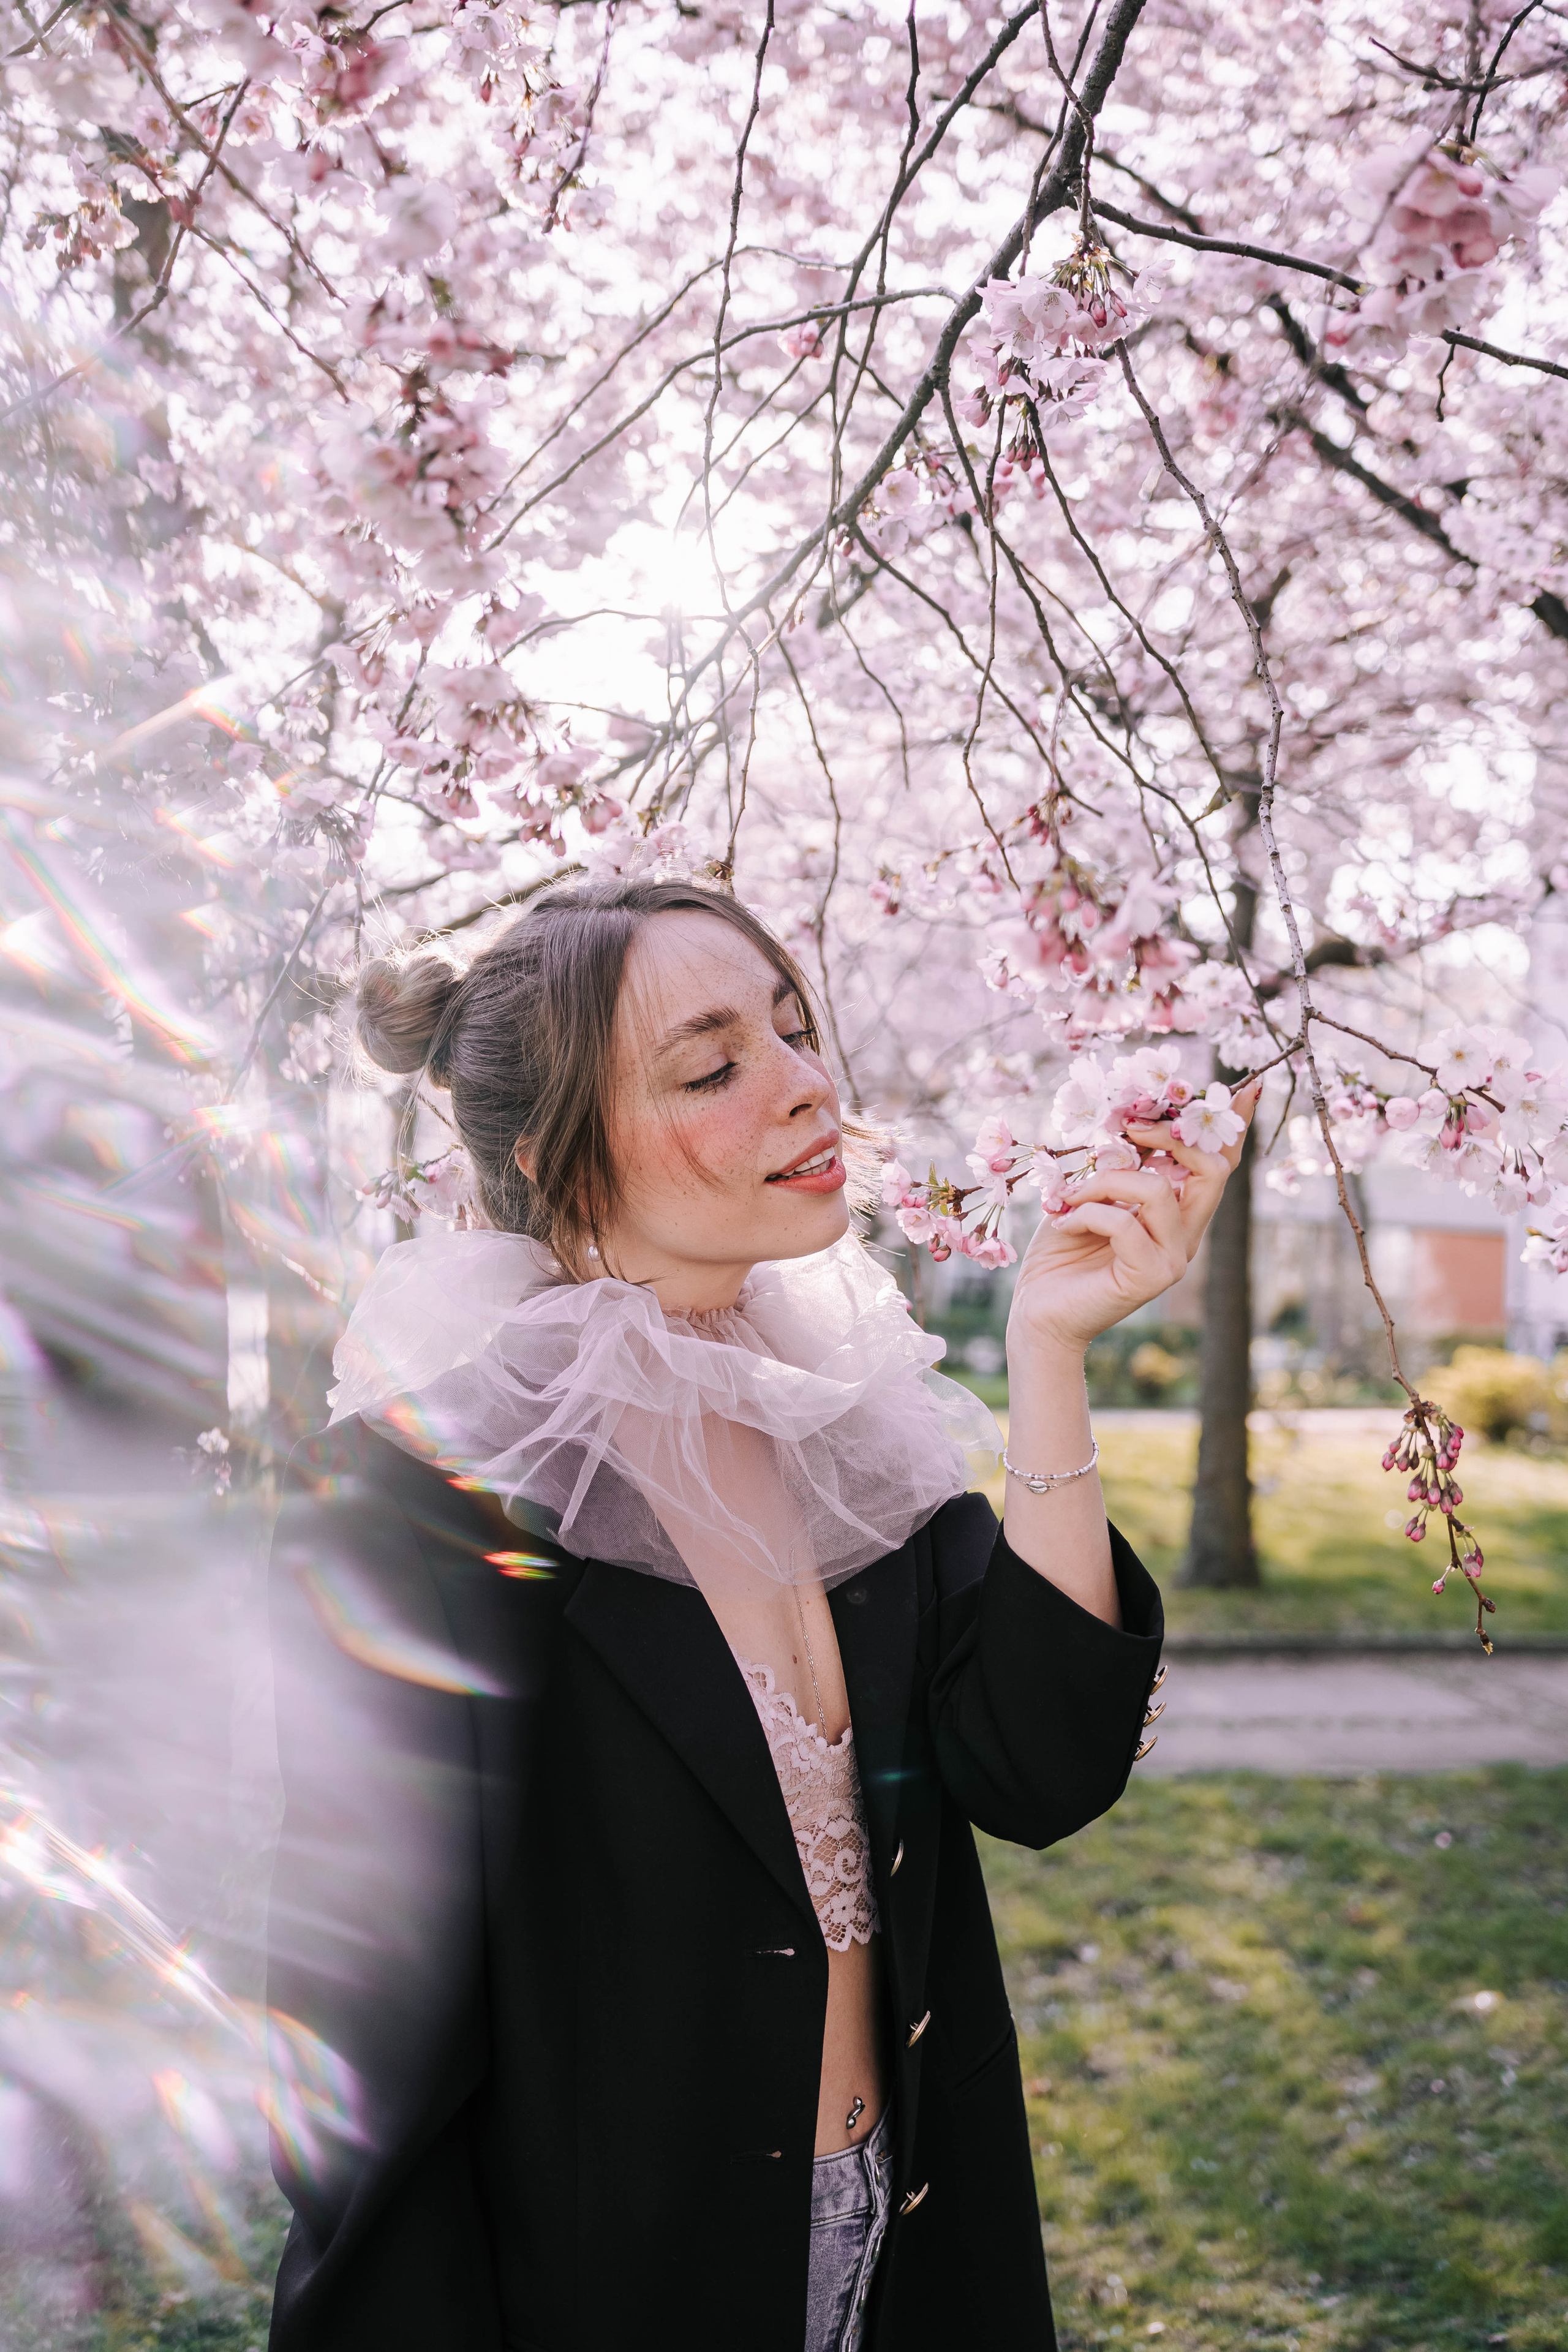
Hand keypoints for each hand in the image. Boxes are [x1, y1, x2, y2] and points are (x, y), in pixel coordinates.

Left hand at [1007, 1080, 1259, 1364]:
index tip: (1247, 1087)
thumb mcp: (1086, 1194)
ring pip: (1159, 1190)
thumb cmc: (1059, 1253)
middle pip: (1211, 1171)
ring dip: (1105, 1179)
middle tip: (1128, 1128)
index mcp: (1176, 1214)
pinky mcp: (1151, 1277)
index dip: (1233, 1127)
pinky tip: (1062, 1224)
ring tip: (1069, 1195)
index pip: (1217, 1165)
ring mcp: (1173, 1258)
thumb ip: (1115, 1164)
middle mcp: (1184, 1235)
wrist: (1038, 1313)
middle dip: (1170, 1136)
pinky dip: (1086, 1213)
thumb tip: (1130, 1123)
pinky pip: (1124, 1222)